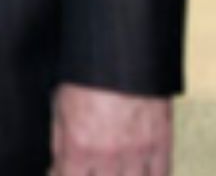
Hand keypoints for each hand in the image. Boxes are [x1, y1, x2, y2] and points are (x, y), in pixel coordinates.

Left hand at [51, 83, 170, 174]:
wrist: (122, 54)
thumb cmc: (87, 75)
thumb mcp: (60, 105)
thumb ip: (59, 141)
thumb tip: (56, 166)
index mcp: (79, 144)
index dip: (63, 175)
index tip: (64, 171)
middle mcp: (109, 154)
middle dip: (93, 175)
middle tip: (91, 165)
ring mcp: (138, 152)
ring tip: (112, 167)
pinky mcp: (161, 144)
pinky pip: (160, 175)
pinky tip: (138, 171)